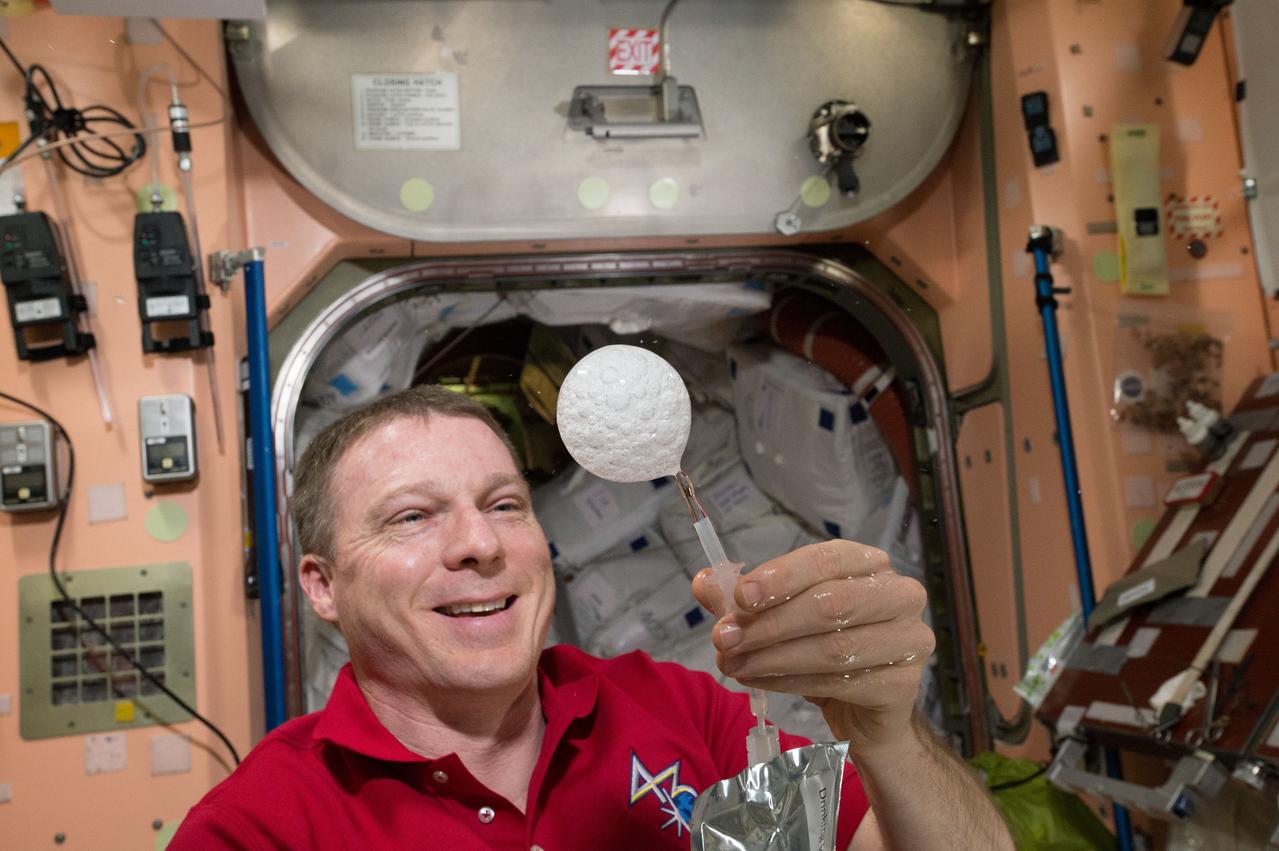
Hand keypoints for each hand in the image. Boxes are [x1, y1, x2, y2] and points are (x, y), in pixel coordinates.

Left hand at [692, 540, 933, 754]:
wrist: (867, 709)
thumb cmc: (824, 647)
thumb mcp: (781, 616)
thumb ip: (744, 598)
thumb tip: (704, 584)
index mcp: (869, 564)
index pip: (825, 560)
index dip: (781, 577)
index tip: (739, 597)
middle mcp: (899, 595)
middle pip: (830, 604)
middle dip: (769, 624)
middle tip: (724, 639)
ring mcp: (909, 640)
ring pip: (833, 648)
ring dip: (774, 657)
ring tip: (735, 665)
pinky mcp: (903, 685)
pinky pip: (840, 682)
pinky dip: (791, 683)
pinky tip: (760, 682)